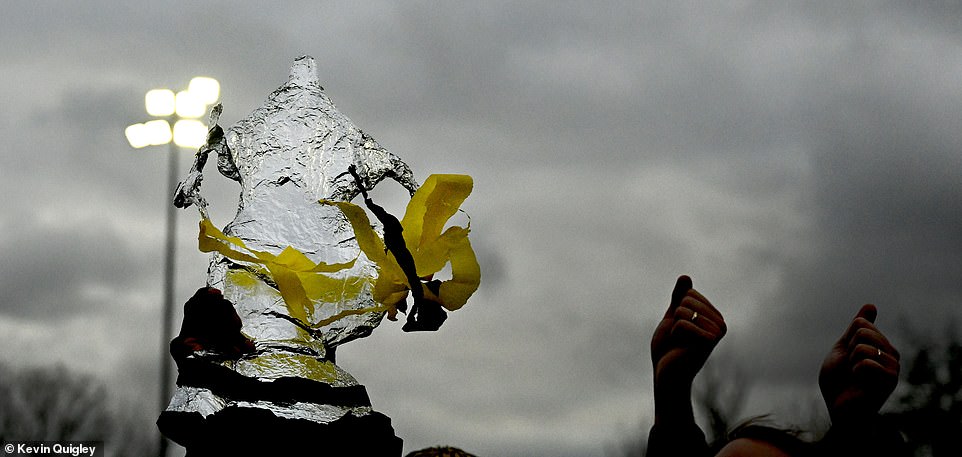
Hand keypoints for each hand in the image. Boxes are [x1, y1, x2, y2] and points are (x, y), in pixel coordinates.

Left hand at [650, 276, 726, 420]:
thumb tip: (685, 277)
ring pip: (684, 309)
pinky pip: (682, 322)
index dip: (676, 309)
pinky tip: (680, 347)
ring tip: (679, 342)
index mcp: (713, 317)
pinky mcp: (708, 342)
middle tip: (678, 337)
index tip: (679, 328)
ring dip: (674, 326)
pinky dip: (673, 333)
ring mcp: (716, 333)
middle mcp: (720, 324)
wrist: (666, 376)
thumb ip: (678, 298)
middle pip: (687, 299)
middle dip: (674, 317)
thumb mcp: (672, 317)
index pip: (689, 293)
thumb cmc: (669, 349)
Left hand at [818, 304, 899, 426]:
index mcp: (880, 345)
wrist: (839, 409)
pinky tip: (860, 383)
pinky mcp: (891, 380)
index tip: (848, 356)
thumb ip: (856, 328)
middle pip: (863, 331)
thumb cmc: (839, 381)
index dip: (846, 339)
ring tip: (856, 376)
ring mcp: (893, 366)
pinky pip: (867, 362)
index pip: (860, 323)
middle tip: (851, 368)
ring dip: (851, 362)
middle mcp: (891, 354)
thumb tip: (871, 305)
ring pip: (863, 345)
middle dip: (848, 349)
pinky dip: (855, 371)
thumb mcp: (843, 348)